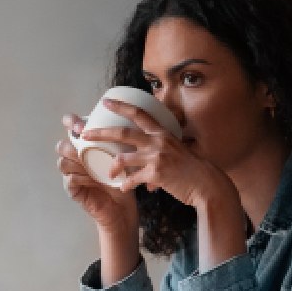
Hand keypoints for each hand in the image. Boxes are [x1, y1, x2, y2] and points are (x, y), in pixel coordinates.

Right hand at [56, 114, 138, 232]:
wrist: (123, 208)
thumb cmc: (124, 179)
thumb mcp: (124, 155)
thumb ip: (122, 140)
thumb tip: (130, 120)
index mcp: (85, 147)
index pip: (69, 128)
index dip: (70, 122)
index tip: (80, 124)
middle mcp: (75, 159)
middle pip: (62, 145)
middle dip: (71, 142)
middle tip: (84, 141)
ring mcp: (72, 175)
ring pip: (63, 162)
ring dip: (77, 161)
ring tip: (91, 164)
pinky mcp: (73, 191)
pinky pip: (69, 180)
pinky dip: (80, 177)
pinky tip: (92, 179)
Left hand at [81, 98, 237, 210]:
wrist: (206, 185)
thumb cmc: (192, 169)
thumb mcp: (178, 149)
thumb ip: (162, 146)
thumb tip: (150, 150)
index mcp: (162, 133)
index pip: (139, 114)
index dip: (121, 106)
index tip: (106, 101)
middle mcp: (158, 142)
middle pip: (123, 133)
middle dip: (101, 133)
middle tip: (85, 134)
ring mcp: (156, 158)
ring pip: (123, 158)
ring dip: (112, 167)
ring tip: (109, 173)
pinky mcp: (155, 174)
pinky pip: (133, 179)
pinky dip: (127, 184)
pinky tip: (124, 188)